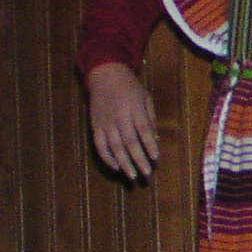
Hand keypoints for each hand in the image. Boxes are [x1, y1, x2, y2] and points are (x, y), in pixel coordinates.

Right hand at [86, 62, 158, 181]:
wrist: (104, 75)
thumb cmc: (130, 88)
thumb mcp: (146, 98)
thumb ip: (150, 119)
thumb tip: (156, 141)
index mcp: (134, 108)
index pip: (143, 130)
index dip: (149, 145)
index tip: (156, 159)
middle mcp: (119, 116)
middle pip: (129, 141)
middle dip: (138, 159)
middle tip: (146, 174)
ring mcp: (105, 122)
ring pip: (114, 146)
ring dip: (123, 162)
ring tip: (132, 176)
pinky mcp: (95, 126)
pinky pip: (99, 145)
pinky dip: (107, 157)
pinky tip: (116, 167)